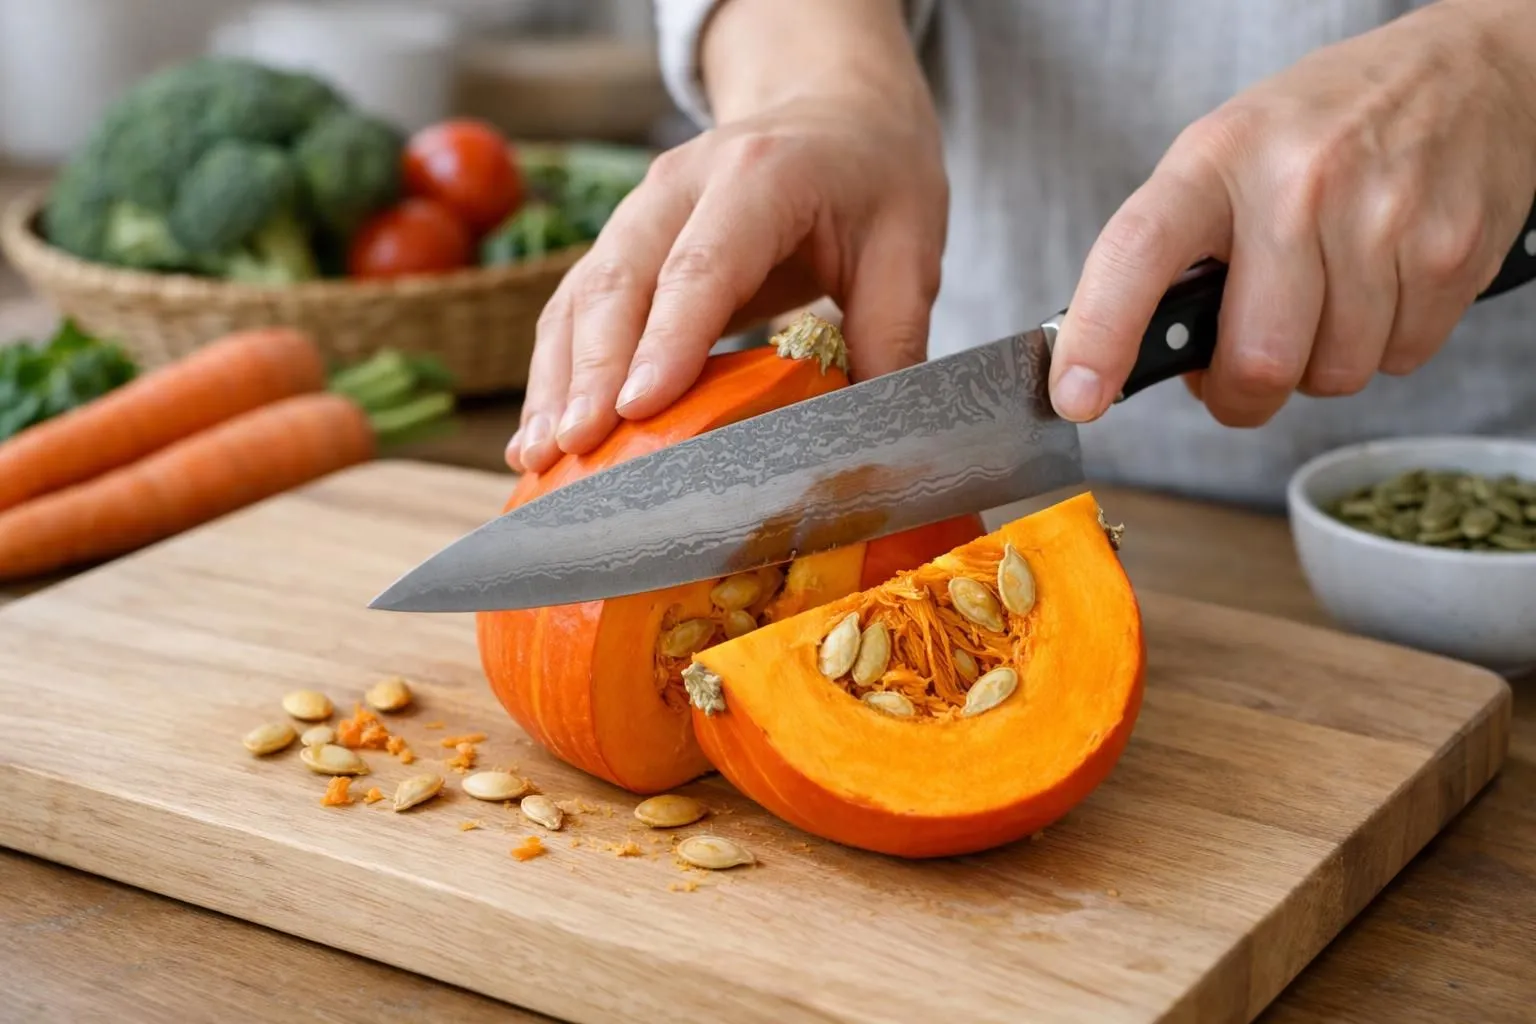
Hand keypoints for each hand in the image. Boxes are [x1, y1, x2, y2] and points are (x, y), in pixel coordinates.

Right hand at [506, 3, 945, 473]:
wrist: (834, 111)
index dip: (666, 337)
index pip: (703, 263)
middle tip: (575, 447)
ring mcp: (640, 211)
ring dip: (556, 378)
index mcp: (762, 174)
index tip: (637, 408)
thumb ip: (891, 340)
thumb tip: (874, 440)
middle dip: (590, 369)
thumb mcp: (909, 251)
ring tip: (539, 456)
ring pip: (580, 295)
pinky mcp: (622, 245)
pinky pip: (573, 308)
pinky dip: (554, 371)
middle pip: (620, 279)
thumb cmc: (873, 180)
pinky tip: (540, 434)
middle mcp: (682, 184)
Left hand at [1048, 0, 1535, 426]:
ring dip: (1318, 366)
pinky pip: (1398, 361)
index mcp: (1216, 159)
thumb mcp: (1225, 160)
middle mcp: (1298, 183)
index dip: (1101, 335)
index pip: (1138, 251)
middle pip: (1257, 359)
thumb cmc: (1321, 132)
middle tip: (1242, 367)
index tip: (1077, 396)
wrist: (1464, 73)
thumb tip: (1128, 361)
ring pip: (1332, 374)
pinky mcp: (1453, 249)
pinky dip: (1382, 347)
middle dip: (1241, 393)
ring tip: (1324, 298)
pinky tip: (1381, 286)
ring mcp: (1383, 214)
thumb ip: (1175, 257)